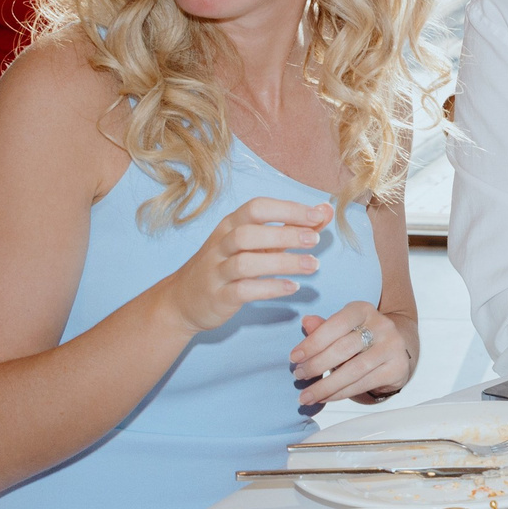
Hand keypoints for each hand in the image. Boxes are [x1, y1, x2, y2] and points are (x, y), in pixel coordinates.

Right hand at [158, 197, 330, 335]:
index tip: (318, 216)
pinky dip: (269, 289)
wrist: (183, 300)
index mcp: (230, 225)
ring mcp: (216, 272)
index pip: (256, 208)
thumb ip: (290, 226)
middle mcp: (220, 245)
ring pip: (245, 263)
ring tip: (312, 265)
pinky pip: (243, 291)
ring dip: (282, 263)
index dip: (288, 209)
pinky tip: (292, 287)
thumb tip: (325, 211)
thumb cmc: (227, 264)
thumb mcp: (256, 242)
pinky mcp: (218, 297)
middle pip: (248, 233)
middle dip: (284, 234)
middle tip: (314, 240)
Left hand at [292, 300, 414, 406]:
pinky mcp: (397, 368)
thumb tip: (306, 322)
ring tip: (307, 395)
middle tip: (298, 376)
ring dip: (326, 385)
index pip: (337, 324)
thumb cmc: (360, 340)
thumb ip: (323, 328)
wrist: (395, 351)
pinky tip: (325, 398)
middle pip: (344, 348)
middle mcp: (382, 325)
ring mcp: (392, 347)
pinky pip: (363, 384)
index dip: (313, 342)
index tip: (294, 358)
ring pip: (354, 370)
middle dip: (317, 365)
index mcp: (363, 310)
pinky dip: (340, 393)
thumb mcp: (341, 330)